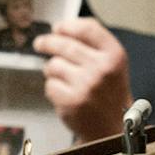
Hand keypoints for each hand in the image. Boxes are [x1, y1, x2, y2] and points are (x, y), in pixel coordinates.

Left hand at [34, 18, 132, 139]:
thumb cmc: (109, 93)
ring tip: (64, 79)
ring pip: (53, 65)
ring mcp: (86, 86)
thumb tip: (62, 27)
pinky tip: (65, 94)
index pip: (88, 29)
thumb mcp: (112, 64)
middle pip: (64, 44)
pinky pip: (50, 85)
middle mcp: (102, 69)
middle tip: (40, 43)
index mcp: (114, 56)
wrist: (111, 128)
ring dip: (52, 70)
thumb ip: (93, 44)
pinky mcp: (71, 102)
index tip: (57, 28)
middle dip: (47, 42)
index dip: (68, 26)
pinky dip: (53, 89)